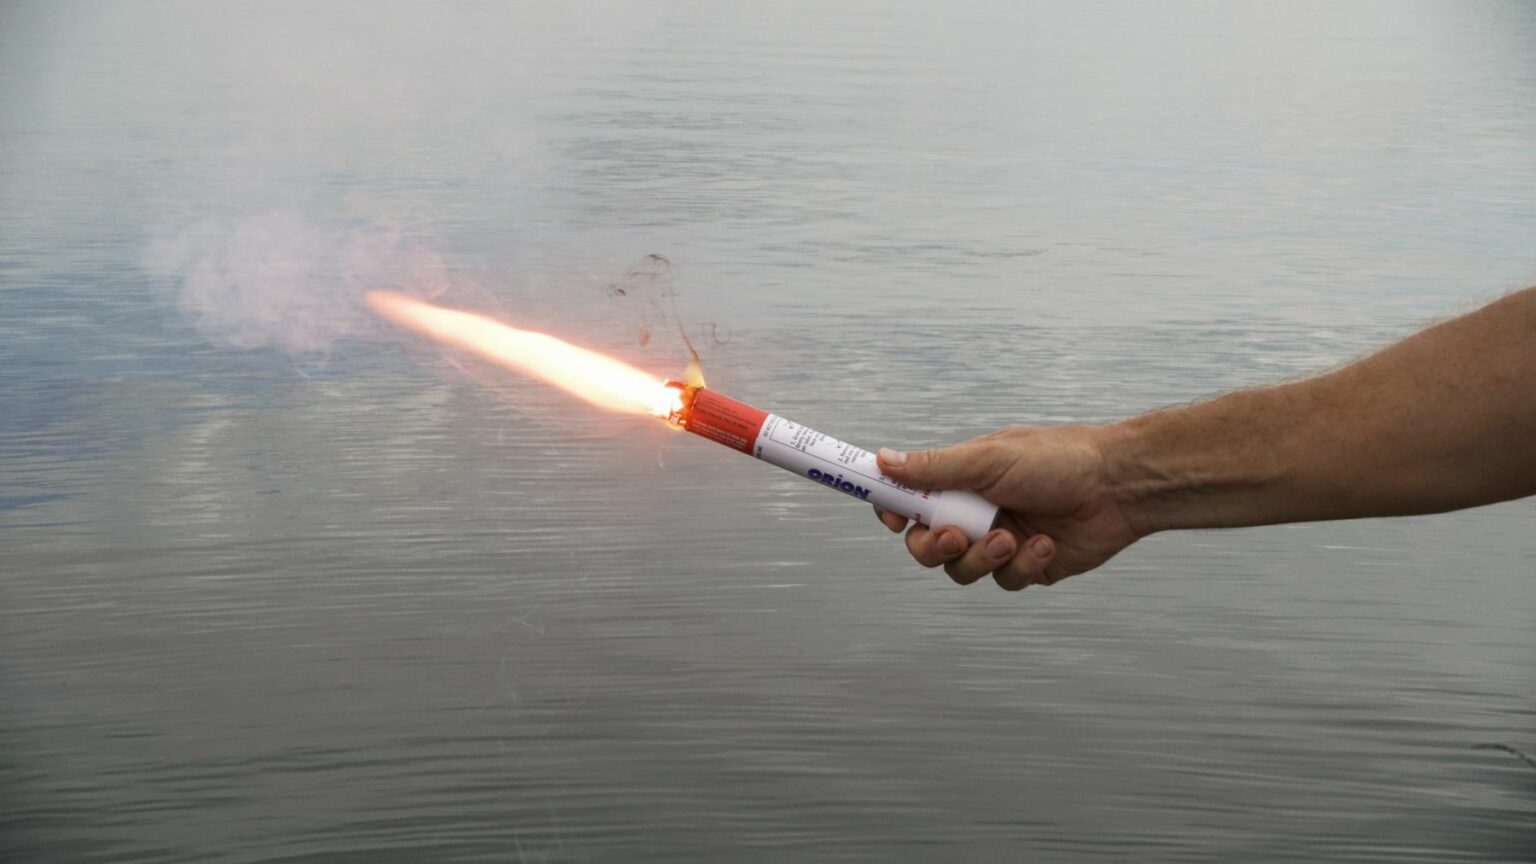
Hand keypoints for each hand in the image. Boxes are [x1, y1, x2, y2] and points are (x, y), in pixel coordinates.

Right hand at [874, 426, 1143, 590]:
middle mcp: (976, 511)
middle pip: (927, 544)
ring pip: (962, 570)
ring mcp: (1000, 540)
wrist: (1119, 487)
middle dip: (934, 546)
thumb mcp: (990, 459)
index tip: (891, 519)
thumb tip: (883, 460)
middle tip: (955, 536)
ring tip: (1010, 539)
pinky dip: (1023, 565)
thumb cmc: (1059, 460)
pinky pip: (1005, 581)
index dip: (893, 510)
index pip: (910, 497)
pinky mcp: (1028, 565)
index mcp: (961, 480)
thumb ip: (935, 467)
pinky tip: (1046, 544)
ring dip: (981, 558)